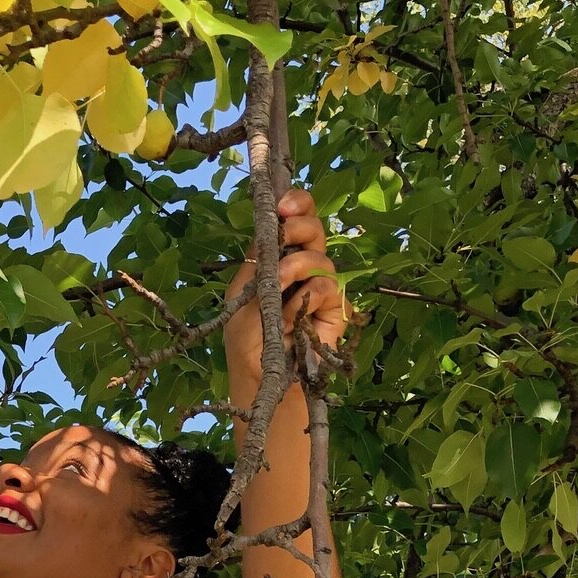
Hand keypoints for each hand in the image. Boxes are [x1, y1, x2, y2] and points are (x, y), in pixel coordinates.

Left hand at [223, 188, 345, 398]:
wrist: (260, 373)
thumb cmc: (246, 336)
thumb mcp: (243, 288)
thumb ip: (260, 254)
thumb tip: (274, 218)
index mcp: (279, 255)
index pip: (295, 218)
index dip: (295, 204)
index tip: (283, 206)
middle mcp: (302, 265)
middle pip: (314, 227)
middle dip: (300, 223)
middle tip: (286, 229)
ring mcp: (320, 285)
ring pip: (321, 256)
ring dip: (297, 265)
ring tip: (279, 286)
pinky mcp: (334, 308)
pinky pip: (327, 287)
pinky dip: (307, 296)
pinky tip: (292, 315)